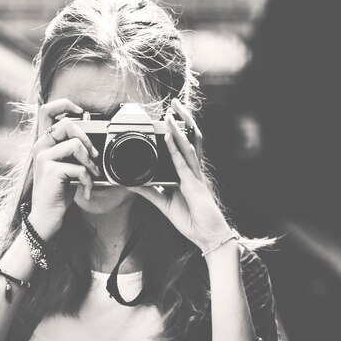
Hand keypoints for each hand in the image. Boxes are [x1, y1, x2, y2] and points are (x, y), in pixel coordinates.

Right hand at [29, 98, 100, 240]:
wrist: (46, 216)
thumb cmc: (58, 191)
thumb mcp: (65, 165)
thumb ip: (72, 148)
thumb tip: (87, 129)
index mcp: (43, 142)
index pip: (46, 110)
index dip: (64, 104)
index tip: (80, 111)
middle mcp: (40, 146)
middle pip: (66, 123)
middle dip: (86, 137)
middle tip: (92, 155)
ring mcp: (43, 158)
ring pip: (75, 144)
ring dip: (89, 162)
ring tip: (91, 174)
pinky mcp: (50, 171)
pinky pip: (79, 168)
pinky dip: (88, 180)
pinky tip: (85, 190)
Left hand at [127, 98, 231, 250]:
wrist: (209, 237)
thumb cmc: (192, 220)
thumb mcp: (164, 203)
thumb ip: (148, 191)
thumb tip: (130, 182)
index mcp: (189, 174)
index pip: (185, 146)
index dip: (179, 130)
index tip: (170, 116)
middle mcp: (194, 171)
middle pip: (191, 138)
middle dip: (184, 119)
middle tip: (175, 103)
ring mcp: (196, 177)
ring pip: (189, 146)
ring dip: (179, 128)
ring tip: (170, 113)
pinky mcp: (194, 186)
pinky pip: (183, 163)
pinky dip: (175, 149)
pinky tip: (169, 137)